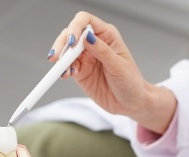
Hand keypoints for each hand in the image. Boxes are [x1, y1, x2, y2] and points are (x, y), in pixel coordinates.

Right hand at [50, 12, 176, 132]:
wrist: (130, 103)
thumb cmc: (131, 82)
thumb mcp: (118, 66)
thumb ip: (102, 51)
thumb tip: (87, 36)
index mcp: (106, 35)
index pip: (86, 21)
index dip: (75, 27)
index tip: (72, 41)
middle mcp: (94, 43)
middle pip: (71, 35)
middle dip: (62, 44)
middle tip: (57, 57)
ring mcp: (85, 58)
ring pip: (66, 51)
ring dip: (61, 58)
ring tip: (61, 69)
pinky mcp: (80, 72)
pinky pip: (67, 67)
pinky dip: (63, 70)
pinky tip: (65, 75)